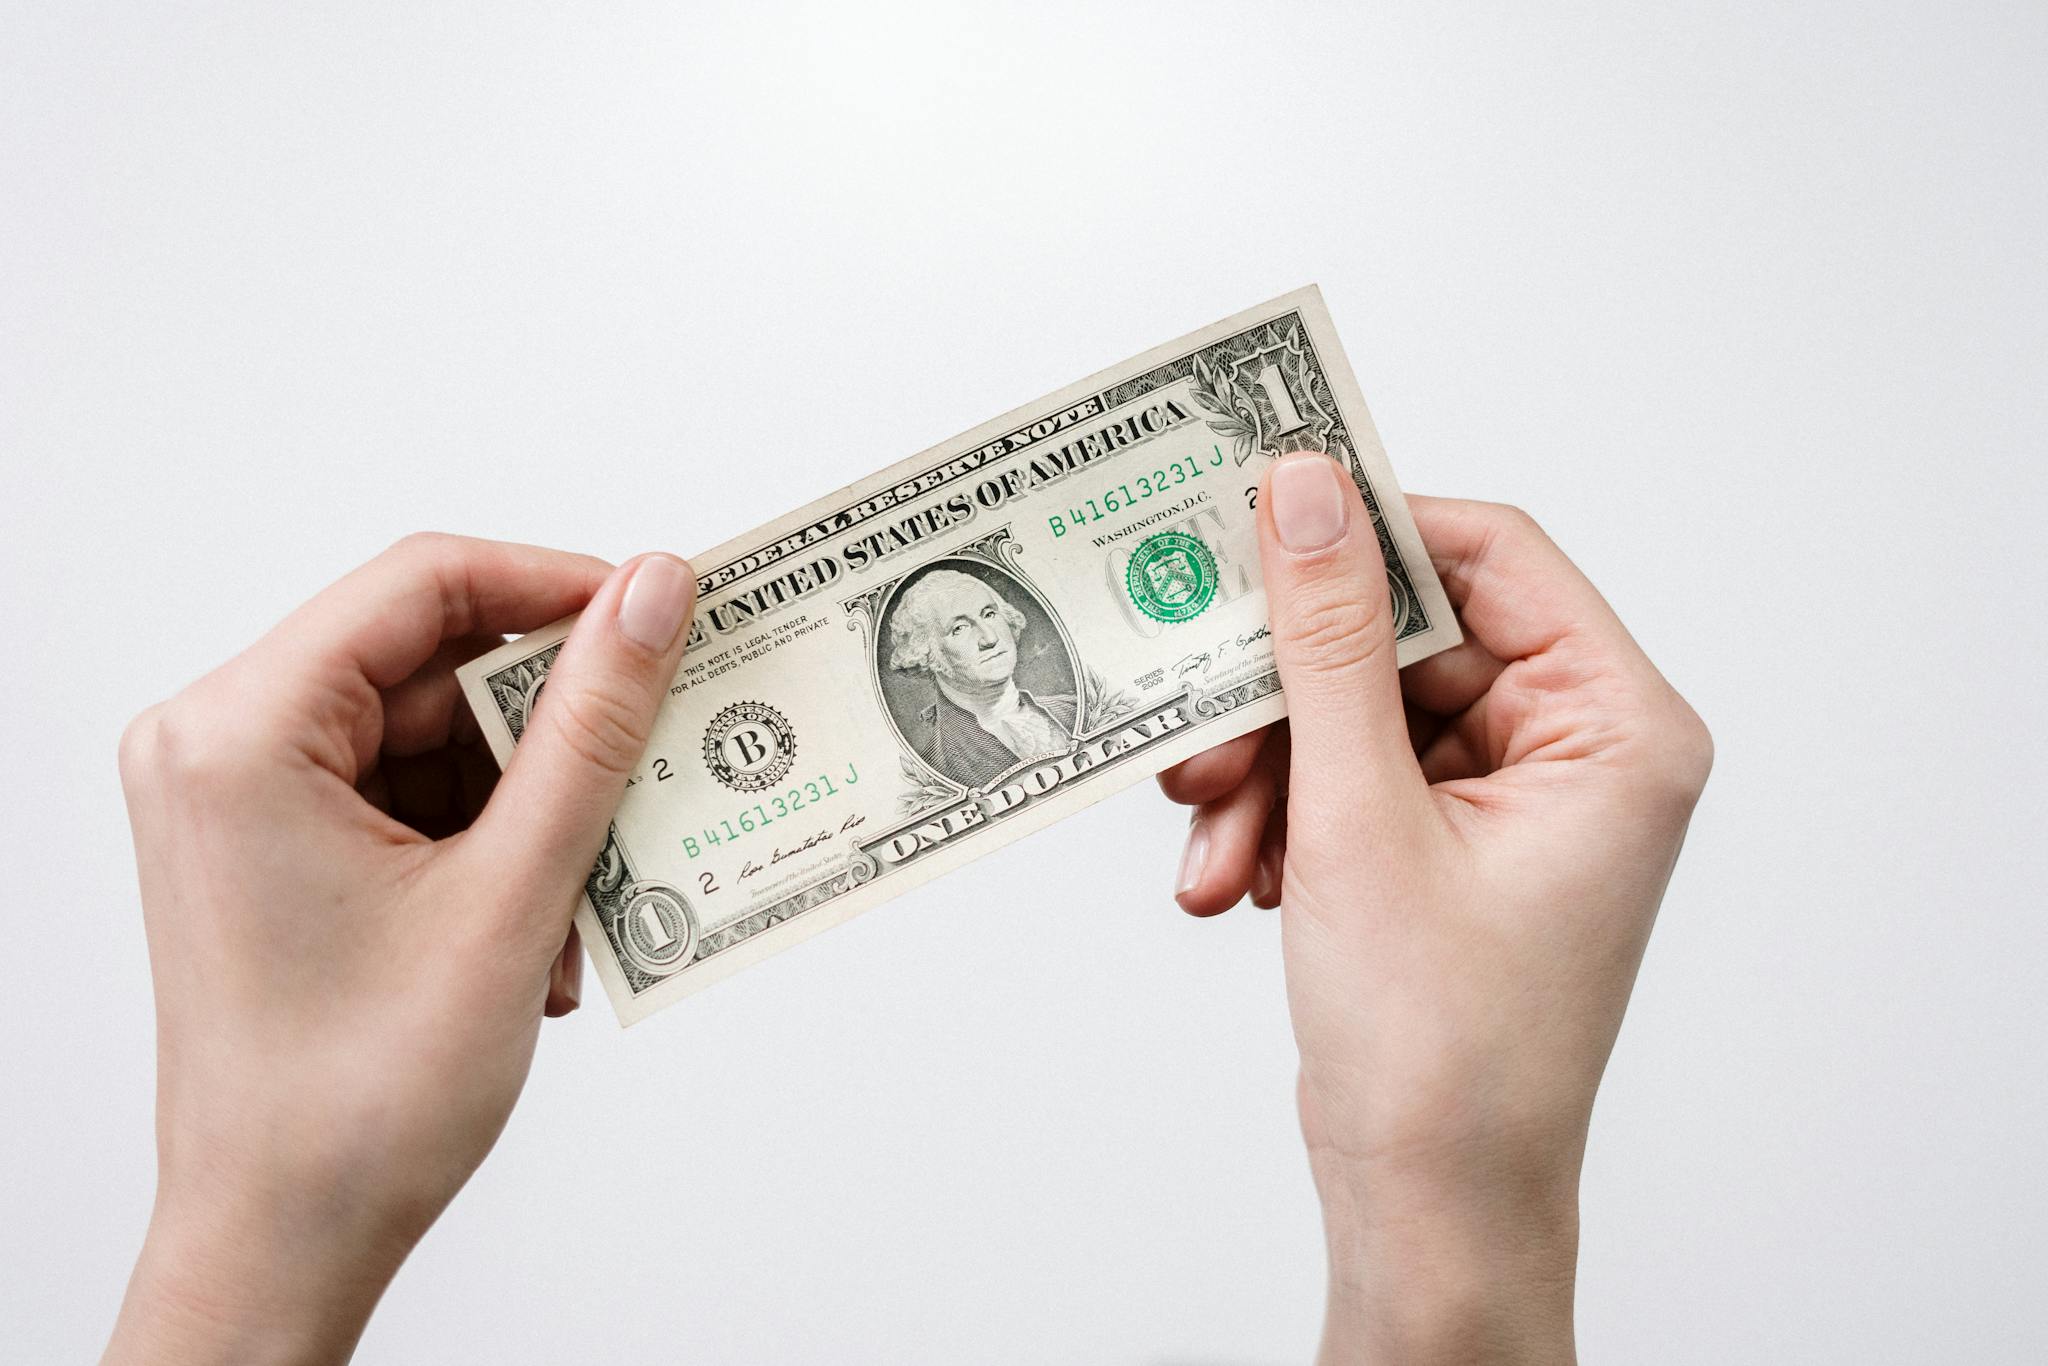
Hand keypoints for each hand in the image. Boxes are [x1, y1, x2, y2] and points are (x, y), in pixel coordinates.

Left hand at [104, 534, 695, 1364]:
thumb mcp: (509, 891)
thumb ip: (592, 727)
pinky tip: (532, 932)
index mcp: (239, 734)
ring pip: (433, 736)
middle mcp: (218, 746)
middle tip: (654, 764)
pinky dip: (490, 845)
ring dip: (531, 807)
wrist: (281, 1243)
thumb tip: (655, 595)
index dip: (560, 587)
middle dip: (553, 730)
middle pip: (432, 665)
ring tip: (577, 902)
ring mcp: (239, 799)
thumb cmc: (356, 1100)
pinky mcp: (272, 846)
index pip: (423, 584)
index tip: (662, 615)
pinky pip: (410, 794)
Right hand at [1159, 456, 1710, 1363]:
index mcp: (1616, 727)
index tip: (1254, 516)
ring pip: (1359, 713)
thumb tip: (1304, 490)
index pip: (1491, 554)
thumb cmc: (1442, 1048)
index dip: (1368, 530)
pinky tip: (1232, 881)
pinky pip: (1350, 777)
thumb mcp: (1361, 818)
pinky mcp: (1448, 844)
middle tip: (1198, 731)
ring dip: (1268, 770)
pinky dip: (1283, 816)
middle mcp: (1576, 750)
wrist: (1431, 1205)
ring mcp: (1511, 800)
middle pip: (1406, 640)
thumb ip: (1326, 642)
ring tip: (1209, 840)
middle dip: (1286, 696)